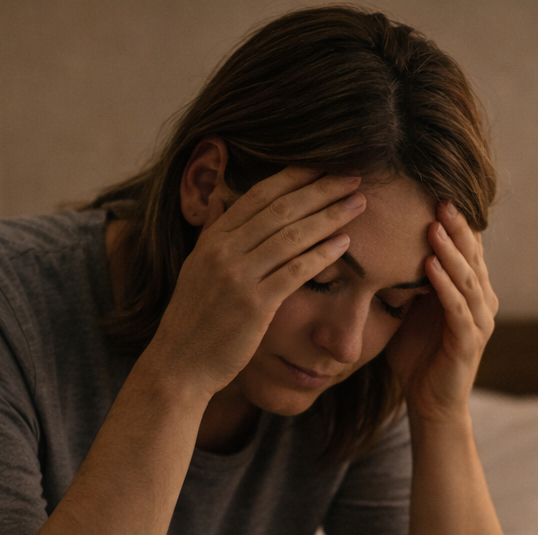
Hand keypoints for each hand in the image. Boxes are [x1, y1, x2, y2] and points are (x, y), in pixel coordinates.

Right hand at [146, 167, 366, 395]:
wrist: (179, 365)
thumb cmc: (193, 321)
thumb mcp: (195, 269)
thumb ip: (211, 233)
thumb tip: (220, 199)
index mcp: (212, 240)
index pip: (259, 196)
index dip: (294, 177)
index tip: (323, 165)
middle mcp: (223, 252)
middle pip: (281, 209)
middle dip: (320, 189)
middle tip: (353, 176)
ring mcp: (238, 278)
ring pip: (292, 236)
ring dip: (330, 216)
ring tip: (358, 203)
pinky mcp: (254, 306)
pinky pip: (295, 271)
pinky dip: (322, 254)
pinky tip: (344, 243)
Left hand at [387, 202, 498, 421]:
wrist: (429, 403)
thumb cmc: (417, 355)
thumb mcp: (409, 308)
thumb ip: (405, 279)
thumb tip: (377, 243)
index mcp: (470, 290)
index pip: (466, 247)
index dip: (454, 220)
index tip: (435, 190)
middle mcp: (482, 302)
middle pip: (472, 255)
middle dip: (456, 226)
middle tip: (440, 195)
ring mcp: (478, 322)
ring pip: (468, 278)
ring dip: (451, 251)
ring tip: (434, 224)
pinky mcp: (468, 343)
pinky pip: (458, 309)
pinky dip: (445, 286)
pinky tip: (431, 267)